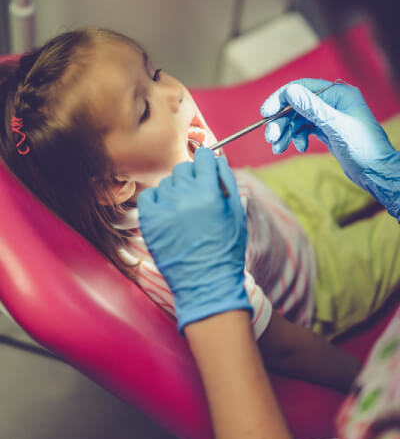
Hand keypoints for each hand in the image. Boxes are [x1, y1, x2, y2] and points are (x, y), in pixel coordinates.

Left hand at [137, 148, 250, 331]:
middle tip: (197, 195)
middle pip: (183, 167)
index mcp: (210, 192)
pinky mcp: (149, 221)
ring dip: (175, 191)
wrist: (206, 282)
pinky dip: (157, 201)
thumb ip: (226, 181)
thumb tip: (216, 160)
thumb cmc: (225, 248)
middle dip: (192, 177)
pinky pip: (149, 196)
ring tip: (184, 212)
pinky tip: (167, 214)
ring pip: (167, 182)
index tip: (206, 168)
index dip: (207, 161)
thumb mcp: (235, 212)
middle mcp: (185, 196)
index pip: (204, 156)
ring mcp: (164, 208)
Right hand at [261, 78, 399, 219]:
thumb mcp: (335, 126)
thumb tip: (290, 91)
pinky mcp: (327, 130)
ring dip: (286, 132)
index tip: (266, 113)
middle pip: (297, 105)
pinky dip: (297, 138)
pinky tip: (299, 148)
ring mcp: (329, 116)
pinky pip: (304, 129)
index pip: (302, 88)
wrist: (377, 172)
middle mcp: (333, 101)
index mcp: (338, 93)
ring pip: (298, 119)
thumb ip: (312, 108)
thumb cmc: (363, 148)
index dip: (281, 99)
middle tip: (271, 138)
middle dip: (282, 122)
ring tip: (278, 148)